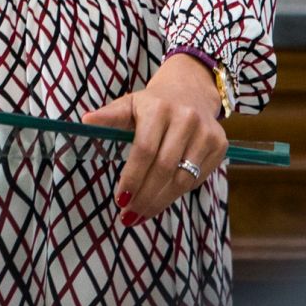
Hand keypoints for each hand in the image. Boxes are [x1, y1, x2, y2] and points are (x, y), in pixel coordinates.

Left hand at [81, 53, 226, 227]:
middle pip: (164, 168)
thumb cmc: (152, 104)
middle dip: (145, 196)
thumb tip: (85, 121)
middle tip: (129, 215)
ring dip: (161, 201)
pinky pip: (197, 179)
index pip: (144, 150)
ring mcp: (206, 133)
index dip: (132, 177)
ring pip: (183, 178)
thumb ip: (109, 116)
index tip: (120, 200)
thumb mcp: (129, 104)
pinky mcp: (220, 145)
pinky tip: (162, 199)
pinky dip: (177, 193)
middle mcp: (186, 119)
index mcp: (158, 108)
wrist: (190, 91)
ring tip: (142, 214)